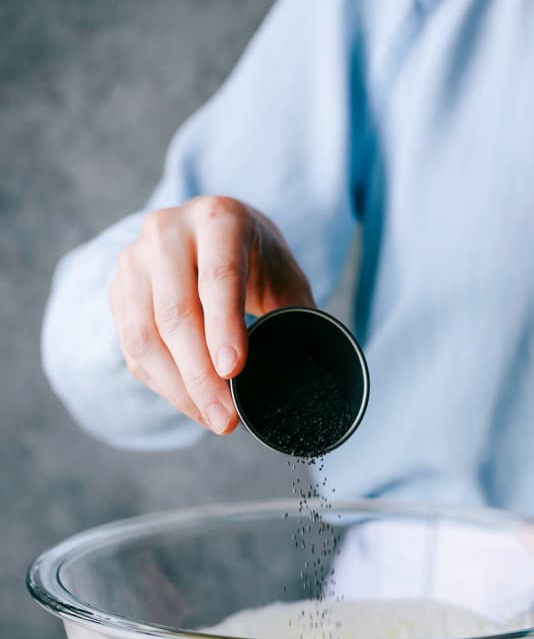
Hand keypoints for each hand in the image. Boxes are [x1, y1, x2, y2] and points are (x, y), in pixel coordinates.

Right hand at [110, 196, 313, 432]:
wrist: (213, 235)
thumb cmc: (258, 262)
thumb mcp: (286, 278)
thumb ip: (298, 319)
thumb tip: (309, 378)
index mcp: (218, 219)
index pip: (217, 275)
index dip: (223, 326)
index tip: (234, 370)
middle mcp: (167, 232)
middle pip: (175, 312)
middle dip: (201, 375)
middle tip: (225, 419)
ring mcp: (135, 261)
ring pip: (144, 334)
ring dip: (178, 387)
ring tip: (211, 419)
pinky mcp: (119, 292)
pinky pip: (132, 347)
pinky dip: (162, 383)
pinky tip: (190, 404)